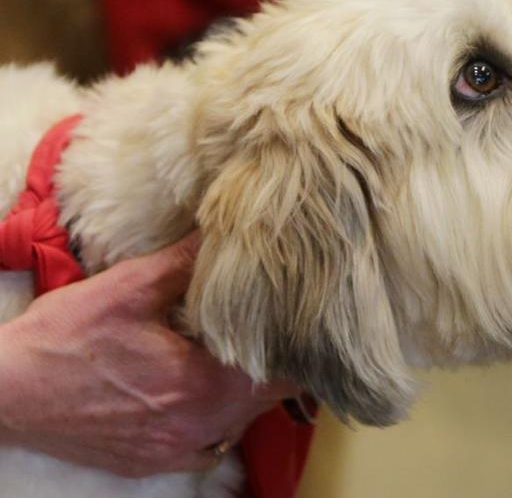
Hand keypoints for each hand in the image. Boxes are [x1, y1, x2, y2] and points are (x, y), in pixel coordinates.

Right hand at [0, 233, 292, 476]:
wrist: (7, 393)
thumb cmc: (64, 339)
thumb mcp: (128, 288)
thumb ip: (186, 262)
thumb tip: (227, 230)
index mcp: (196, 386)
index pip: (277, 376)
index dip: (295, 349)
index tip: (302, 322)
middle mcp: (192, 428)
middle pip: (264, 402)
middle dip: (277, 366)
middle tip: (281, 330)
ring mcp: (171, 451)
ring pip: (238, 423)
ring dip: (249, 391)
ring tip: (251, 353)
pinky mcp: (151, 462)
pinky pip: (208, 446)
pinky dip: (220, 420)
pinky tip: (212, 391)